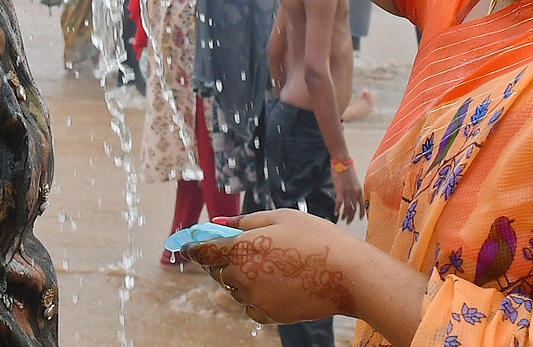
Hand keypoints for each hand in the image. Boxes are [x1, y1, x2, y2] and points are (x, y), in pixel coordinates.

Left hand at [184, 209, 361, 324]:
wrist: (345, 274)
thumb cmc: (315, 238)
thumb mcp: (279, 218)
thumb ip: (244, 222)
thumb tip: (218, 223)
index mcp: (241, 249)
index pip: (204, 251)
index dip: (192, 247)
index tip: (186, 245)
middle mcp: (242, 277)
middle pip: (218, 271)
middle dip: (221, 260)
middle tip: (238, 248)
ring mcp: (255, 299)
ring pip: (234, 289)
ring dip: (240, 277)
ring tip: (268, 262)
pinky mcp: (269, 315)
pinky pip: (251, 306)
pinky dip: (255, 295)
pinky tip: (275, 282)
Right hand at [332, 165, 364, 223]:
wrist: (342, 162)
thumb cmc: (348, 170)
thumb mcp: (355, 181)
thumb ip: (355, 189)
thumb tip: (353, 196)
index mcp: (359, 191)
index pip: (362, 205)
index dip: (361, 213)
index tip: (359, 218)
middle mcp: (355, 193)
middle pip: (354, 209)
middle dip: (351, 217)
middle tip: (348, 222)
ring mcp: (347, 192)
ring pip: (347, 208)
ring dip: (344, 215)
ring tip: (342, 219)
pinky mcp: (340, 190)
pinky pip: (339, 203)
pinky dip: (337, 209)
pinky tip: (335, 213)